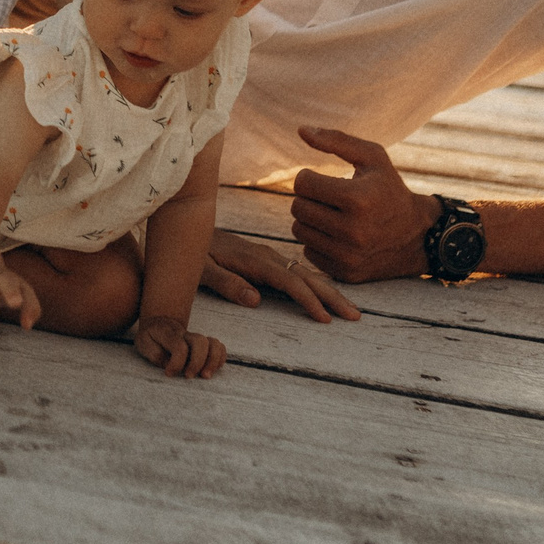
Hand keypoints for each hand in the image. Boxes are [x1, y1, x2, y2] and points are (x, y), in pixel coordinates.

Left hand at [132, 316, 225, 378]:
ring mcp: (197, 339)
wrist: (159, 323)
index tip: (168, 373)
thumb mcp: (144, 343)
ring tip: (205, 376)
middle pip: (201, 342)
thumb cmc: (150, 337)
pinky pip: (220, 348)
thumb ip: (154, 353)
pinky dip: (220, 359)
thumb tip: (168, 364)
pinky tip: (210, 370)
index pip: (180, 347)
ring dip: (213, 361)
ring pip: (214, 343)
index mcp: (170, 334)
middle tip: (188, 376)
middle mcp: (186, 335)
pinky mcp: (205, 344)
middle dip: (197, 362)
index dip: (176, 364)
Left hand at [199, 230, 361, 321]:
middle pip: (306, 277)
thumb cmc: (193, 253)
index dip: (308, 300)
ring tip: (351, 309)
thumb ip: (226, 283)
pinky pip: (299, 272)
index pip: (289, 282)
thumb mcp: (201, 270)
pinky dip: (317, 283)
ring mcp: (269, 257)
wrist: (188, 225)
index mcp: (254, 261)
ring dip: (329, 291)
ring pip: (306, 274)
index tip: (325, 318)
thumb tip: (256, 300)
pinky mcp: (268, 259)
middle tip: (354, 316)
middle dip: (332, 296)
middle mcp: (267, 257)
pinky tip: (328, 293)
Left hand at [289, 127, 438, 282]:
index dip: (308, 178)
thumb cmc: (390, 190)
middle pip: (298, 208)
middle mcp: (352, 230)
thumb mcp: (373, 157)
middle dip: (309, 199)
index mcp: (357, 198)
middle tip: (327, 198)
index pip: (302, 184)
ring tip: (330, 214)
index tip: (322, 180)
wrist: (419, 236)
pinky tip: (335, 235)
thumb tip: (300, 130)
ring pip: (299, 231)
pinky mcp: (345, 273)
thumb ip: (336, 140)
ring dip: (310, 220)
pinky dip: (317, 242)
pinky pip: (308, 252)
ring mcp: (349, 255)